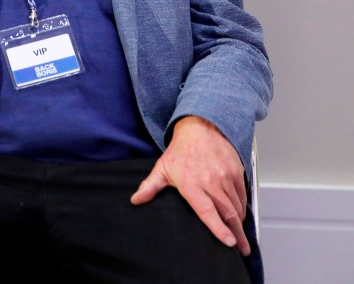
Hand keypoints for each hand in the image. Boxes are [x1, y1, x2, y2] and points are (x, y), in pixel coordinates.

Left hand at [131, 115, 249, 255]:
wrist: (200, 128)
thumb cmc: (180, 150)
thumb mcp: (162, 168)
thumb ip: (149, 187)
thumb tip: (135, 200)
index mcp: (191, 184)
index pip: (207, 211)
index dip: (219, 229)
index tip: (229, 242)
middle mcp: (211, 182)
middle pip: (228, 213)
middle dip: (237, 234)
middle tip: (241, 249)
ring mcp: (226, 177)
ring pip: (237, 206)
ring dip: (240, 222)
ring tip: (240, 236)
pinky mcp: (237, 172)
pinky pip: (243, 195)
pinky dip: (243, 207)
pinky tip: (240, 214)